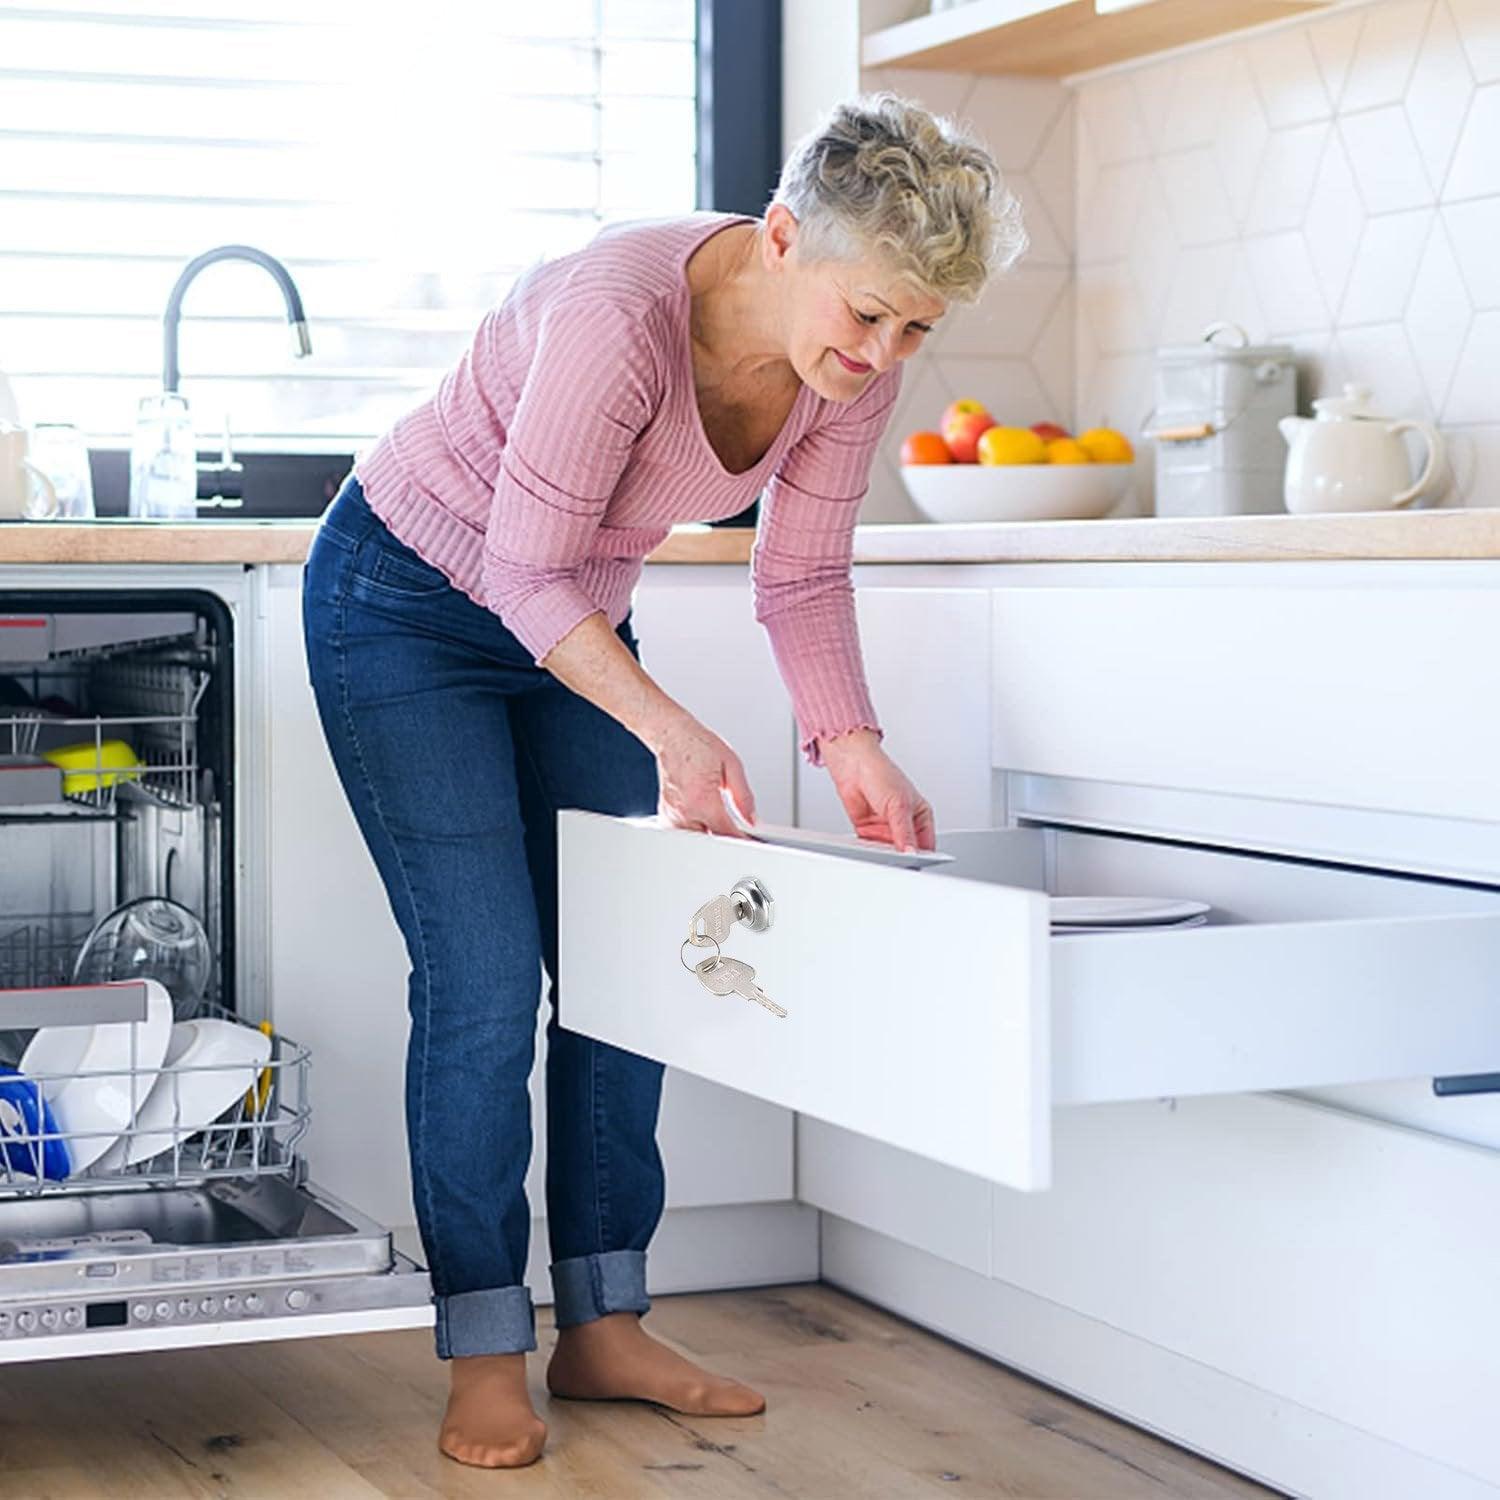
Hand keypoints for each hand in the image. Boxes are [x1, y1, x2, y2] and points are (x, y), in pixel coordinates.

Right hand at [649, 711, 756, 837]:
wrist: (673, 736)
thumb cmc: (697, 745)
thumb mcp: (732, 765)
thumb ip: (744, 796)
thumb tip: (751, 817)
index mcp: (702, 799)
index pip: (726, 833)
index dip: (741, 840)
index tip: (749, 840)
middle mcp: (684, 810)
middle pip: (710, 841)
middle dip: (725, 838)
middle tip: (737, 829)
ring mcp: (672, 815)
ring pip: (696, 840)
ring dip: (709, 835)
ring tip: (718, 819)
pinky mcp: (665, 815)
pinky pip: (683, 833)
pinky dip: (695, 830)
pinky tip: (703, 819)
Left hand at [820, 729, 935, 852]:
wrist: (853, 766)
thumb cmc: (881, 774)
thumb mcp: (899, 805)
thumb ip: (904, 831)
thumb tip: (911, 852)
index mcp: (920, 816)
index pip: (926, 844)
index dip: (922, 856)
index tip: (915, 863)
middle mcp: (904, 824)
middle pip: (906, 851)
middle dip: (902, 858)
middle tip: (898, 863)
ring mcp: (886, 828)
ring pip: (888, 852)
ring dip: (884, 855)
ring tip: (883, 857)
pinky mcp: (868, 832)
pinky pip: (870, 848)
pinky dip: (869, 851)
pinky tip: (869, 851)